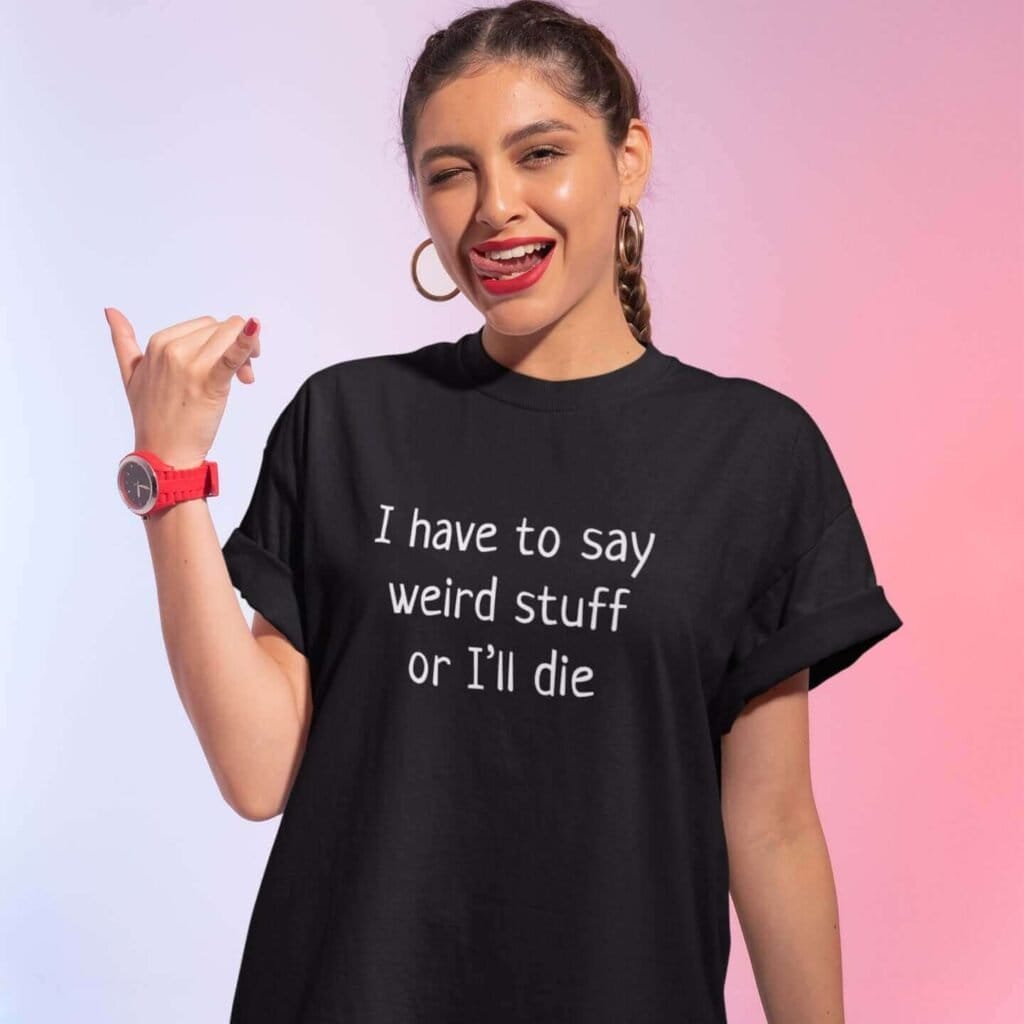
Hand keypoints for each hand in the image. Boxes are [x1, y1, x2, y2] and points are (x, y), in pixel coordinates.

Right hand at [107, 309, 260, 466]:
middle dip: (235, 345)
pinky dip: (245, 341)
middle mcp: (172, 349)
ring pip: (231, 336)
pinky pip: (230, 355)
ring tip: (245, 377)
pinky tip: (255, 328)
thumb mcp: (131, 374)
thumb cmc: (151, 416)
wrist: (163, 453)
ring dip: (247, 352)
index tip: (226, 365)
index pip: (205, 325)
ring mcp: (189, 366)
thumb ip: (123, 341)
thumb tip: (110, 310)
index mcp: (158, 343)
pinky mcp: (209, 383)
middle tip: (242, 374)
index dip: (221, 341)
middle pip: (221, 329)